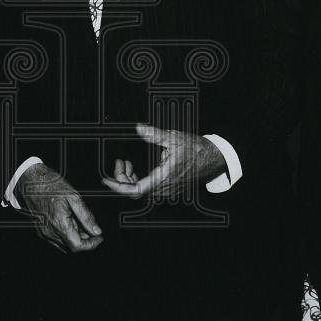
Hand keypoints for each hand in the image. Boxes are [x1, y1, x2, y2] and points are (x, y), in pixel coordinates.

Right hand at [17, 163, 102, 253]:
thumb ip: (86, 216)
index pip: (77, 246)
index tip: (99, 237)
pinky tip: (68, 221)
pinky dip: (66, 236)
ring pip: (64, 246)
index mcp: (59, 223)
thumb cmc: (52, 186)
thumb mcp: (74, 196)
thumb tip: (96, 231)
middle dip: (84, 240)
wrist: (31, 182)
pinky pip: (56, 241)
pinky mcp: (40, 232)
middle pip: (71, 248)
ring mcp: (43, 233)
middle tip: (90, 226)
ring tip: (77, 221)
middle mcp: (49, 232)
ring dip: (75, 238)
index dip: (91, 245)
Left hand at [101, 123, 224, 200]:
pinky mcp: (168, 188)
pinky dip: (138, 180)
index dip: (118, 186)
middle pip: (134, 192)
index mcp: (163, 178)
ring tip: (126, 163)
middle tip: (119, 162)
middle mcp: (164, 188)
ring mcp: (167, 190)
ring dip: (129, 179)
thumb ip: (154, 134)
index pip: (135, 190)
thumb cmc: (196, 149)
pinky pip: (148, 190)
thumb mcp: (173, 138)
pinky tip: (136, 169)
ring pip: (140, 191)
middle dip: (122, 179)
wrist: (213, 158)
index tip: (106, 180)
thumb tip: (138, 128)